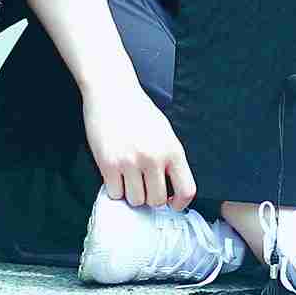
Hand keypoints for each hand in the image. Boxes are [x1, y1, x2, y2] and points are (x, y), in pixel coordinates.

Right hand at [82, 83, 196, 209]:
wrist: (111, 91)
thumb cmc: (137, 110)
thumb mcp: (164, 132)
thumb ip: (169, 159)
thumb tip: (171, 188)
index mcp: (172, 150)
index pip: (186, 190)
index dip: (179, 203)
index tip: (171, 203)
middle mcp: (153, 158)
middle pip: (157, 201)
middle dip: (150, 196)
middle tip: (142, 183)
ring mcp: (130, 162)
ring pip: (135, 200)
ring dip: (131, 192)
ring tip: (127, 175)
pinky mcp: (108, 164)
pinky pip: (115, 193)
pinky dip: (114, 188)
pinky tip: (114, 173)